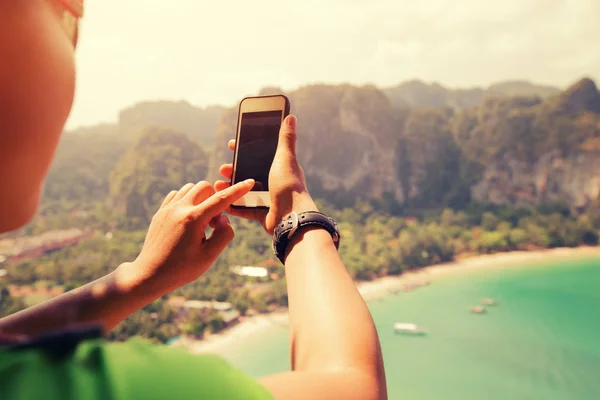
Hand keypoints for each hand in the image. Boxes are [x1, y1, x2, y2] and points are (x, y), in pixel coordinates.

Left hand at [118, 179, 254, 295]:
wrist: (150, 274)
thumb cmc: (182, 269)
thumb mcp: (209, 256)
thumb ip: (224, 235)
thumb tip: (224, 218)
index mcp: (194, 219)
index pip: (221, 199)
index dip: (238, 190)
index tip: (250, 182)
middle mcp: (180, 209)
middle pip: (205, 187)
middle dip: (215, 199)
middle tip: (214, 223)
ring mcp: (167, 209)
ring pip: (190, 188)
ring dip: (201, 198)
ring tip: (201, 221)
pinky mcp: (160, 212)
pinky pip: (177, 194)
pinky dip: (187, 200)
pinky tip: (188, 218)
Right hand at [215, 115, 317, 233]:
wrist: (290, 217)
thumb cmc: (289, 185)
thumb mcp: (285, 158)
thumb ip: (286, 138)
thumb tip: (291, 116)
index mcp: (279, 169)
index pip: (259, 155)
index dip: (245, 149)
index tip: (232, 144)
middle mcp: (274, 183)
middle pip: (249, 173)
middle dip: (233, 170)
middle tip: (223, 168)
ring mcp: (267, 199)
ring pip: (244, 191)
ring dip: (230, 187)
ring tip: (218, 185)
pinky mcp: (262, 214)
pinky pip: (243, 209)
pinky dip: (232, 205)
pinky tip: (221, 201)